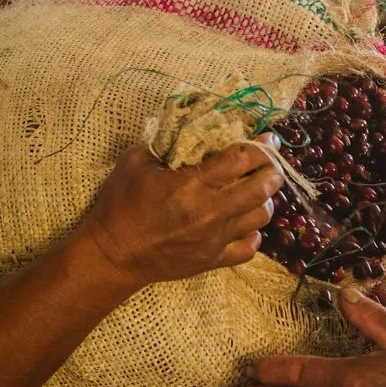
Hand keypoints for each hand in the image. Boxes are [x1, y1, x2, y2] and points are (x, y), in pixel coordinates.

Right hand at [84, 138, 281, 287]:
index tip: (267, 139)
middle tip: (271, 163)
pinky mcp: (213, 260)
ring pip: (261, 217)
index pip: (242, 159)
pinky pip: (249, 248)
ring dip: (265, 201)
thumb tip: (187, 126)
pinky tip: (245, 224)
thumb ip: (163, 142)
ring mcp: (215, 239)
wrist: (112, 255)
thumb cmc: (119, 205)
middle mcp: (210, 211)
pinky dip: (253, 234)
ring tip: (258, 192)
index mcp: (192, 184)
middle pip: (261, 188)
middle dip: (273, 171)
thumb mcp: (135, 162)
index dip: (260, 146)